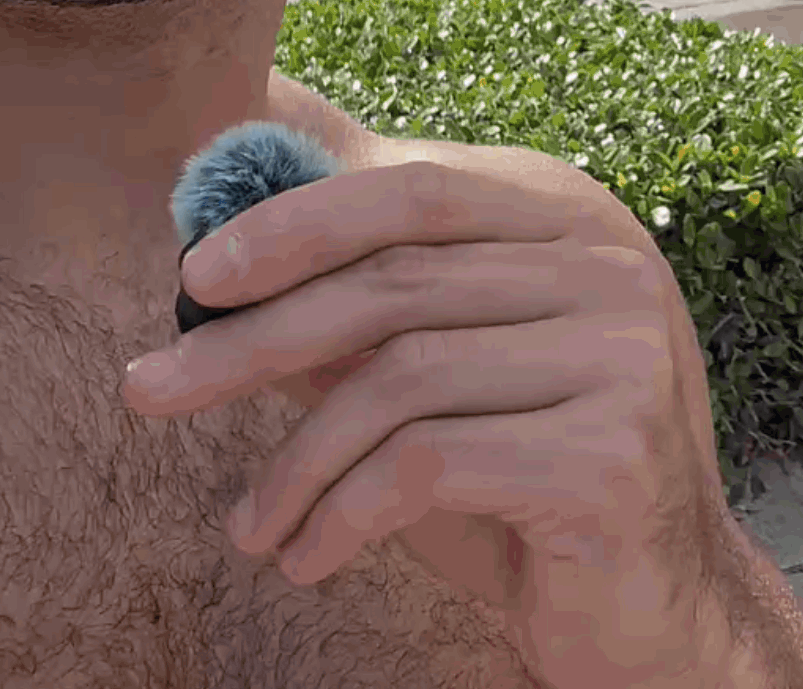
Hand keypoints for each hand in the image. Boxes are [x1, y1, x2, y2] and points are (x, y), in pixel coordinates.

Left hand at [120, 155, 746, 688]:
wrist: (651, 612)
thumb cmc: (522, 482)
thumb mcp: (437, 375)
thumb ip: (366, 298)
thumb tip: (218, 223)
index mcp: (572, 221)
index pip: (414, 189)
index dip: (295, 222)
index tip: (193, 275)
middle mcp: (612, 269)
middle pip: (394, 282)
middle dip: (254, 339)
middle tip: (150, 388)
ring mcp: (624, 355)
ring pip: (400, 378)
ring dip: (293, 459)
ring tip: (249, 525)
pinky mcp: (611, 453)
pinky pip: (428, 464)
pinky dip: (341, 514)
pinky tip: (306, 558)